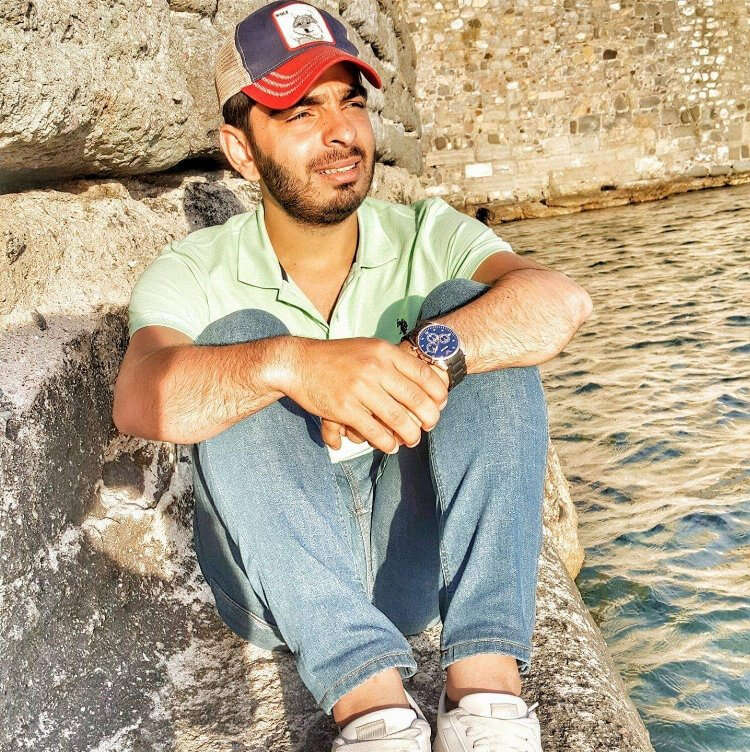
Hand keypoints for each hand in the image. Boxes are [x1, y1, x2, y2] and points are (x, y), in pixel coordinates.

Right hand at [281, 337, 448, 453]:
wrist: (298, 362)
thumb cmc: (336, 357)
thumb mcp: (367, 348)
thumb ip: (393, 361)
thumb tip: (424, 380)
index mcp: (383, 351)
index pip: (424, 374)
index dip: (438, 394)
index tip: (441, 405)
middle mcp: (375, 368)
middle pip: (417, 399)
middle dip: (429, 418)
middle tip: (430, 426)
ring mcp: (359, 388)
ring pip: (399, 420)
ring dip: (411, 435)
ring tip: (412, 440)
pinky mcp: (344, 408)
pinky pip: (375, 432)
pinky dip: (386, 443)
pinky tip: (390, 446)